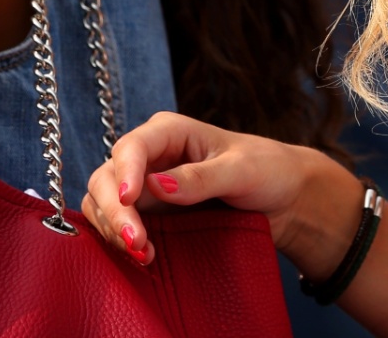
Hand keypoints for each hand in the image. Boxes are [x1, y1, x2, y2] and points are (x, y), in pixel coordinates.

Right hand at [82, 112, 355, 274]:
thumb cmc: (267, 170)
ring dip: (114, 230)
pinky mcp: (148, 214)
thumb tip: (158, 186)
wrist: (283, 197)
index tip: (128, 200)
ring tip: (144, 255)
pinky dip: (119, 241)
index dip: (124, 173)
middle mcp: (150, 156)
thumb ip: (202, 177)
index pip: (131, 147)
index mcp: (169, 131)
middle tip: (137, 243)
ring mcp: (145, 186)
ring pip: (104, 204)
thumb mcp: (242, 170)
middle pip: (107, 177)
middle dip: (114, 211)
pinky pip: (117, 225)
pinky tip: (142, 255)